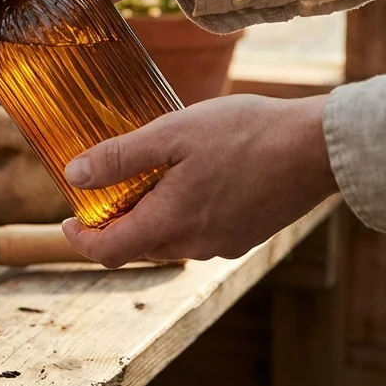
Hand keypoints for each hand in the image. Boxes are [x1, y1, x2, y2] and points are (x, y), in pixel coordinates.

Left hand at [59, 94, 337, 264]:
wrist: (317, 147)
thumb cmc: (245, 133)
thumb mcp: (171, 133)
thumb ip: (120, 157)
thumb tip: (74, 175)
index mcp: (170, 223)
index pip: (108, 253)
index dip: (80, 240)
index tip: (68, 220)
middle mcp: (195, 245)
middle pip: (137, 248)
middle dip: (114, 226)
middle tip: (104, 191)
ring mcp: (224, 244)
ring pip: (170, 241)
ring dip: (150, 219)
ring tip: (148, 179)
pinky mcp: (246, 236)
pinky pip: (199, 234)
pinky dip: (181, 216)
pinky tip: (191, 180)